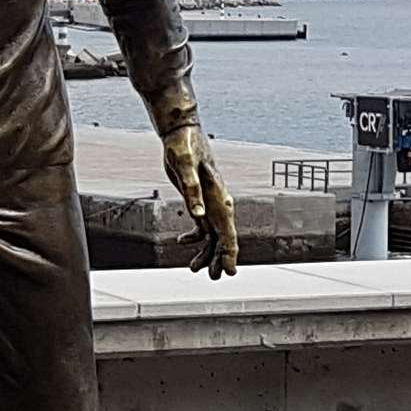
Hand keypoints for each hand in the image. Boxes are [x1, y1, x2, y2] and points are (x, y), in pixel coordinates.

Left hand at [162, 124, 239, 278]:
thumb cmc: (185, 147)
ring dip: (206, 252)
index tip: (229, 273)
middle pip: (223, 239)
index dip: (230, 255)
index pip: (229, 234)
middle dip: (218, 259)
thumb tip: (198, 215)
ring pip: (213, 236)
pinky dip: (195, 238)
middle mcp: (219, 204)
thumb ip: (192, 192)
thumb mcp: (185, 167)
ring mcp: (210, 203)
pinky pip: (202, 226)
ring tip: (194, 268)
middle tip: (211, 277)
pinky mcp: (199, 201)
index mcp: (220, 200)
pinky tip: (182, 242)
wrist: (181, 134)